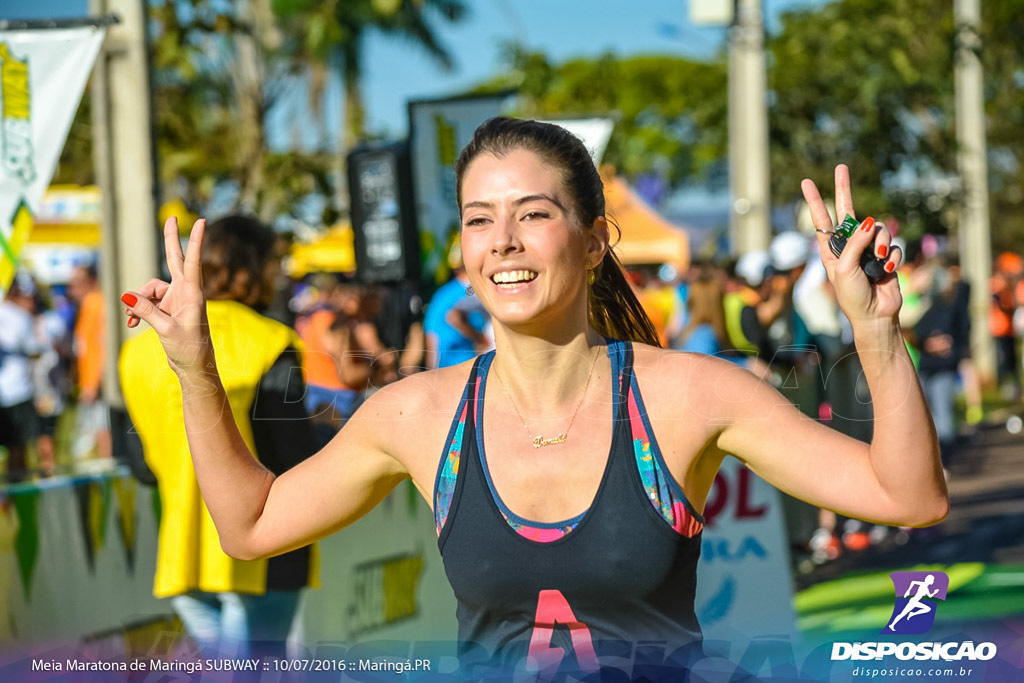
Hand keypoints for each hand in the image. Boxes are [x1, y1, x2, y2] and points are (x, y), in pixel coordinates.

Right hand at [120, 217, 212, 377]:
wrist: (193, 367)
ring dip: (138, 302)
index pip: (192, 261)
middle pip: (174, 261)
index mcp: (192, 294)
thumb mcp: (166, 329)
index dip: (195, 241)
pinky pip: (147, 303)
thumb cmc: (188, 349)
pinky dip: (138, 310)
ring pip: (150, 290)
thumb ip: (146, 311)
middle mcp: (185, 293)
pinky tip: (131, 323)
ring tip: (131, 320)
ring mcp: (176, 300)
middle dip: (170, 241)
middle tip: (170, 217)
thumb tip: (126, 296)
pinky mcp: (167, 309)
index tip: (201, 221)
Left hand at [801, 165, 902, 323]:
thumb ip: (854, 243)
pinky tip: (887, 270)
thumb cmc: (852, 296)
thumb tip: (869, 222)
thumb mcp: (844, 269)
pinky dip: (892, 257)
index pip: (822, 220)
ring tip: (878, 261)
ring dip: (881, 243)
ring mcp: (870, 249)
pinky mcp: (887, 256)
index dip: (814, 200)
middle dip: (844, 189)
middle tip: (841, 167)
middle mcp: (850, 246)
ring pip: (879, 229)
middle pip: (849, 211)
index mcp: (832, 250)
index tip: (806, 182)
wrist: (875, 315)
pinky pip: (894, 246)